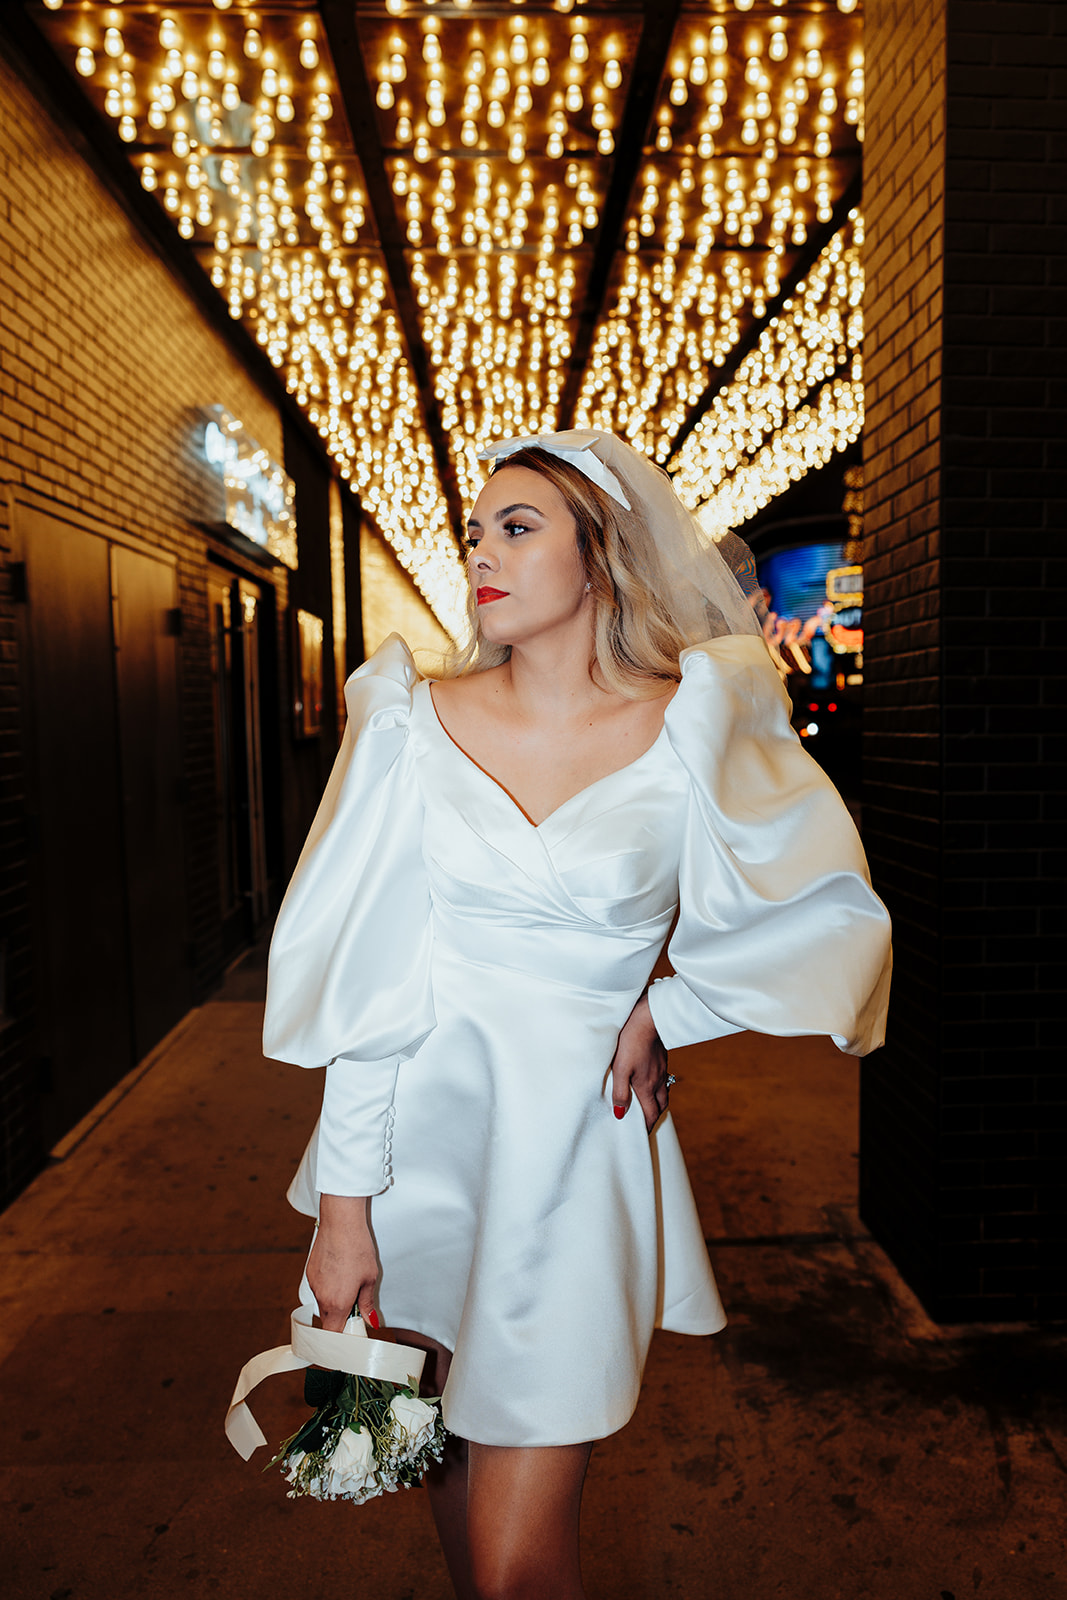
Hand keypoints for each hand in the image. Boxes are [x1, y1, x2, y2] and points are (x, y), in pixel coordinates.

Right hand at [307, 1194, 380, 1331]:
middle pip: (328, 1319)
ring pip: (323, 1303)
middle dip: (341, 1317)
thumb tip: (370, 1321)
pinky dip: (328, 1286)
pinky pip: (319, 1288)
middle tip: (356, 1304)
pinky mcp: (310, 1272)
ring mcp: (313, 1284)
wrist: (340, 1222)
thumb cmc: (357, 1248)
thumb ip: (367, 1302)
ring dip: (335, 1300)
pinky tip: (340, 1271)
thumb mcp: (369, 1277)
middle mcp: (321, 1297)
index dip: (341, 1339)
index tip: (351, 1337)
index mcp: (337, 1303)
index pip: (333, 1334)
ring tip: (349, 1281)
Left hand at [610, 991, 669, 1132]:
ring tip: (648, 1105)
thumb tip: (621, 1115)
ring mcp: (661, 1069)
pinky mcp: (661, 1058)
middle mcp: (657, 1081)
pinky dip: (658, 1087)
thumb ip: (620, 1093)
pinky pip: (662, 1079)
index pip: (650, 1114)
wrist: (648, 1017)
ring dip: (657, 1102)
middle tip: (645, 1123)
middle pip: (660, 1106)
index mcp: (646, 1087)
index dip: (646, 1127)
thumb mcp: (620, 1069)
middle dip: (653, 1117)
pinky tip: (650, 1080)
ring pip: (663, 1092)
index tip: (641, 1135)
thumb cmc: (630, 1042)